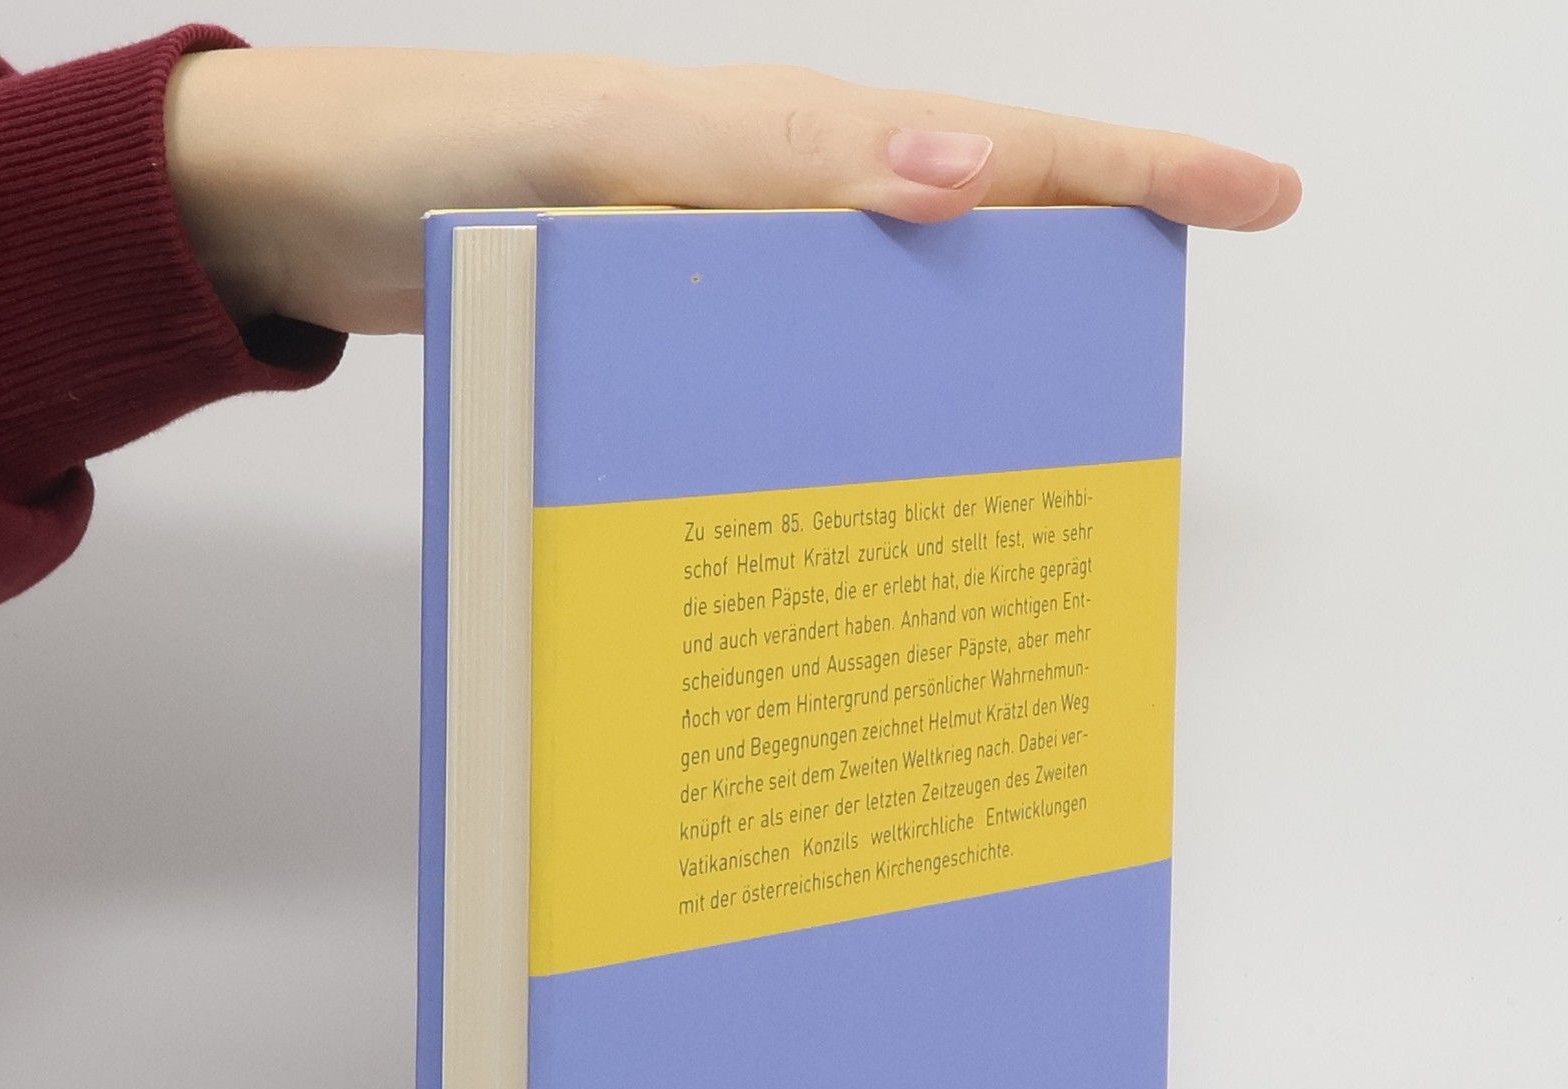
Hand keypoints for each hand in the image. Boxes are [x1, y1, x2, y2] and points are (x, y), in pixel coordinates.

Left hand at [164, 50, 1300, 335]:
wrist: (307, 209)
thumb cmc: (439, 158)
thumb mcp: (610, 151)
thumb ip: (770, 164)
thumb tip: (955, 181)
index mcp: (785, 143)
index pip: (998, 147)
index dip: (1134, 171)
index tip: (1261, 193)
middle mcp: (776, 202)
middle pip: (975, 228)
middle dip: (1088, 272)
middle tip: (1173, 344)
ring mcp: (728, 268)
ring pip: (894, 309)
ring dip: (977, 361)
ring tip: (1056, 438)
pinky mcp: (676, 328)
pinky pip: (801, 362)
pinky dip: (857, 407)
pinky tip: (878, 467)